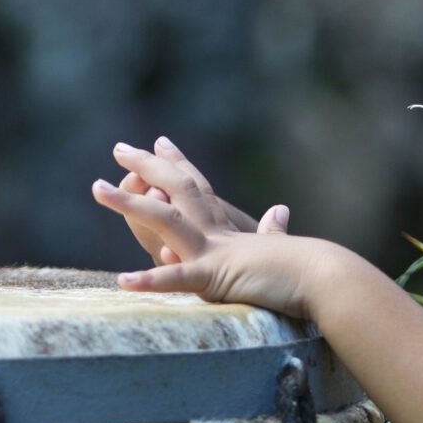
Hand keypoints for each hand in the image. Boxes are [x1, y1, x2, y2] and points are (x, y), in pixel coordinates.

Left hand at [91, 140, 315, 316]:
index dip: (178, 164)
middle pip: (177, 189)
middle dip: (146, 167)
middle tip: (118, 147)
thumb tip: (281, 210)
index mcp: (230, 231)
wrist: (326, 280)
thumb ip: (274, 233)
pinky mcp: (215, 277)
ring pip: (164, 220)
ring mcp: (214, 252)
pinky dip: (151, 281)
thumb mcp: (281, 248)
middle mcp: (218, 233)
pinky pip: (178, 279)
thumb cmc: (309, 271)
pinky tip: (123, 280)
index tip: (159, 141)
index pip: (199, 189)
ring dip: (128, 204)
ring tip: (96, 188)